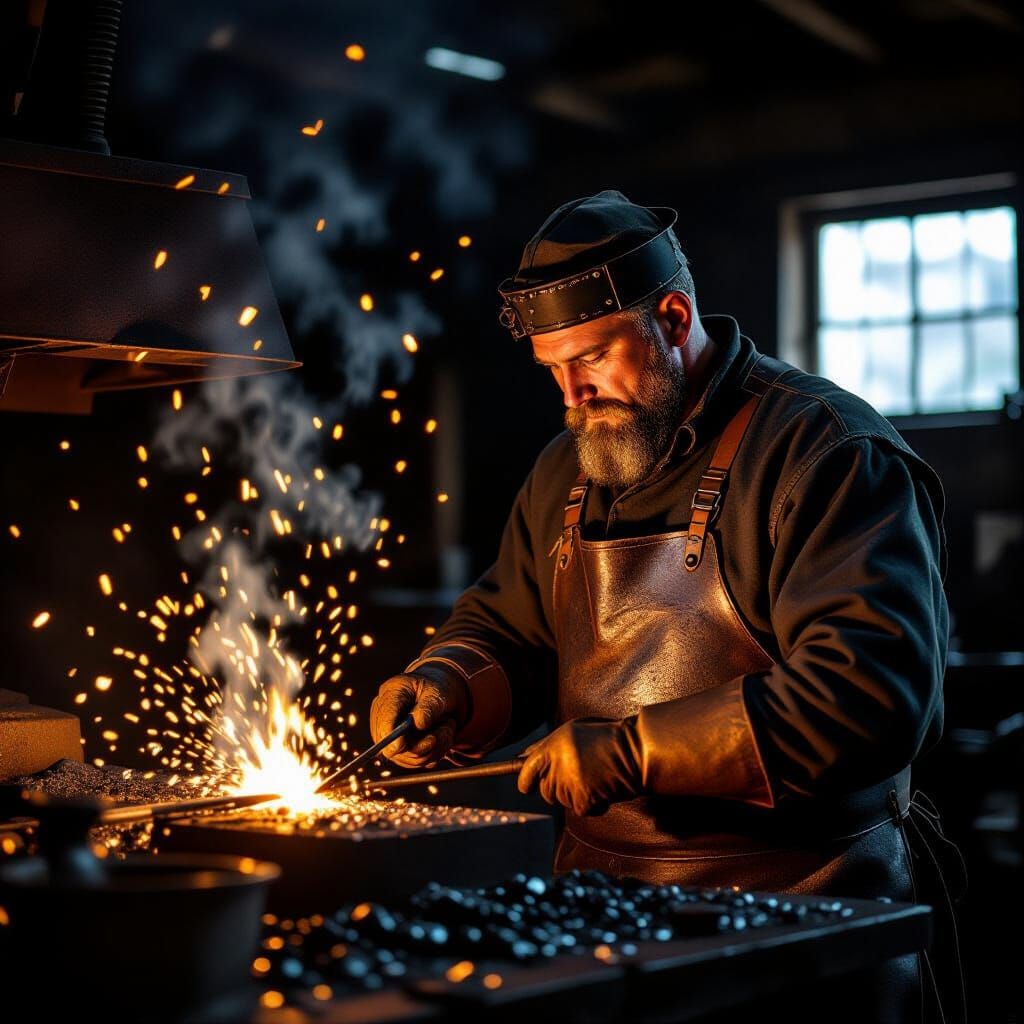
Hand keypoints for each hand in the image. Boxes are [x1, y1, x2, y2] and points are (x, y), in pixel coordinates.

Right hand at [369, 669, 469, 767]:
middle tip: (448, 725)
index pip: (385, 716)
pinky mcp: (403, 753)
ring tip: (448, 725)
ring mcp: (392, 738)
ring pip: (410, 757)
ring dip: (437, 746)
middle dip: (425, 742)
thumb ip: (429, 706)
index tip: (400, 745)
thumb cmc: (437, 689)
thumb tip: (419, 724)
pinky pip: (420, 762)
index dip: (389, 733)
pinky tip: (443, 734)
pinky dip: (437, 751)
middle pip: (393, 744)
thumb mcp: (438, 691)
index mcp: (391, 694)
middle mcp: (386, 718)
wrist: (441, 697)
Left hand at [517, 717, 642, 815]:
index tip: (526, 787)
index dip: (525, 781)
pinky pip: (579, 810)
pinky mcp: (583, 799)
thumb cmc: (607, 738)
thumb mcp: (574, 730)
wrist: (636, 750)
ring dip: (575, 796)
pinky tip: (604, 789)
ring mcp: (570, 782)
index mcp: (554, 745)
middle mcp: (558, 764)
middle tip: (580, 777)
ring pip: (562, 801)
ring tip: (595, 778)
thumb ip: (548, 745)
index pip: (527, 770)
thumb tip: (525, 757)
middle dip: (558, 789)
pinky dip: (592, 805)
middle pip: (546, 791)